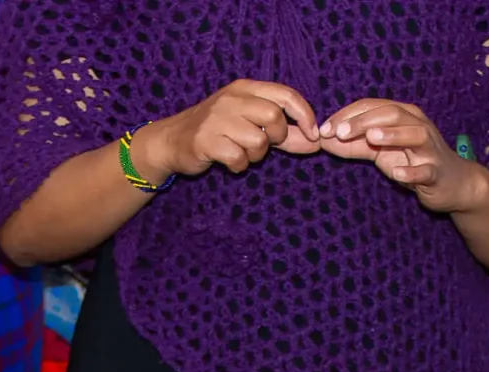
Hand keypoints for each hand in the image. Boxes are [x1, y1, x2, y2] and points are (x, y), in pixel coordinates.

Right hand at [135, 80, 319, 178]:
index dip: (305, 115)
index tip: (313, 134)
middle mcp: (231, 99)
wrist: (173, 140)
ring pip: (257, 141)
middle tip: (266, 144)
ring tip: (242, 152)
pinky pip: (238, 158)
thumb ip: (283, 133)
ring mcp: (217, 119)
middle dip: (277, 136)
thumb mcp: (250, 124)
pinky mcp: (206, 141)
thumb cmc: (218, 131)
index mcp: (245, 88)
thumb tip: (316, 142)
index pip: (285, 94)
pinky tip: (229, 161)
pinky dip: (239, 166)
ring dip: (256, 155)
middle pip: (273, 117)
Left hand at [319, 99, 481, 214]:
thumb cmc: (413, 161)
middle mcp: (417, 125)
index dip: (347, 115)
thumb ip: (352, 145)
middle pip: (391, 114)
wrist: (452, 184)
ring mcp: (429, 148)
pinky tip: (397, 174)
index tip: (324, 128)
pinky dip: (412, 172)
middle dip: (363, 121)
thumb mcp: (379, 151)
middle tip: (340, 132)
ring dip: (392, 134)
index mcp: (402, 115)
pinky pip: (426, 170)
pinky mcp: (437, 172)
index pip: (372, 106)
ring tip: (371, 139)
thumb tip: (322, 140)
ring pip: (414, 134)